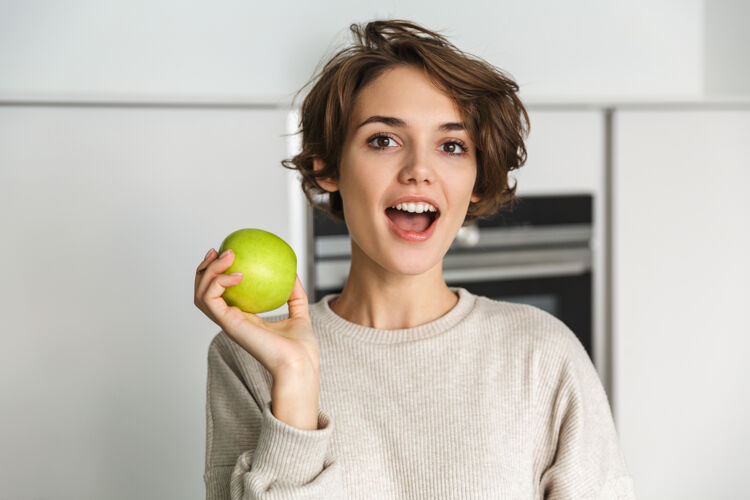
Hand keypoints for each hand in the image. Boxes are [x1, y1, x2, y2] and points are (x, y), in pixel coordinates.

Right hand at [194, 248, 318, 378]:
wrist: (299, 363)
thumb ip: (294, 294)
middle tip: (218, 251)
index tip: (228, 255)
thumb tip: (294, 273)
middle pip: (203, 292)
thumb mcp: (300, 313)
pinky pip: (211, 299)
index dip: (216, 274)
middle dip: (204, 269)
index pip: (220, 295)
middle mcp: (231, 320)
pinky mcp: (228, 324)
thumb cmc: (301, 348)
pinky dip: (219, 282)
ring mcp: (227, 323)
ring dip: (208, 271)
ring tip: (226, 255)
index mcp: (243, 319)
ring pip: (201, 294)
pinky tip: (237, 274)